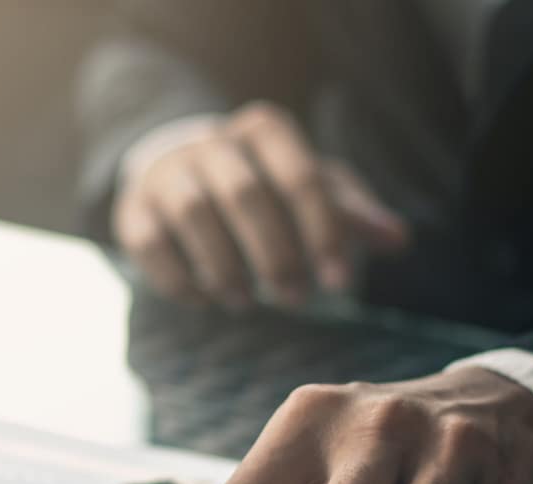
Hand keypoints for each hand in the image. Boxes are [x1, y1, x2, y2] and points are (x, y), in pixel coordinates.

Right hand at [113, 101, 409, 308]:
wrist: (174, 165)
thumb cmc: (259, 180)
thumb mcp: (308, 186)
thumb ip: (350, 211)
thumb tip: (399, 240)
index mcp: (262, 131)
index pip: (299, 175)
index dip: (323, 231)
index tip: (340, 282)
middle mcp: (210, 143)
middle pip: (245, 193)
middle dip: (274, 253)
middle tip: (295, 299)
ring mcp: (166, 173)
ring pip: (194, 213)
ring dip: (225, 265)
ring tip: (246, 303)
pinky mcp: (132, 209)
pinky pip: (150, 242)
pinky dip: (179, 278)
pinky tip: (205, 301)